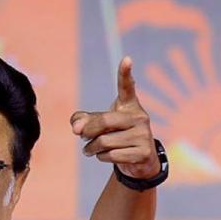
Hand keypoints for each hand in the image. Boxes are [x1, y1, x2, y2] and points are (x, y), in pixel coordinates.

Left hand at [71, 56, 159, 179]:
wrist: (138, 160)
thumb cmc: (115, 136)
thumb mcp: (97, 125)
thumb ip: (81, 121)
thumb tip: (76, 129)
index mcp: (129, 105)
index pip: (127, 87)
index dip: (125, 73)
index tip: (126, 59)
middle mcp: (140, 117)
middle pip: (104, 121)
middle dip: (87, 131)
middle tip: (81, 136)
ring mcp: (144, 135)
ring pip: (104, 142)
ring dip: (91, 148)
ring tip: (91, 149)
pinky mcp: (143, 152)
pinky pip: (111, 155)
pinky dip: (101, 158)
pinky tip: (104, 156)